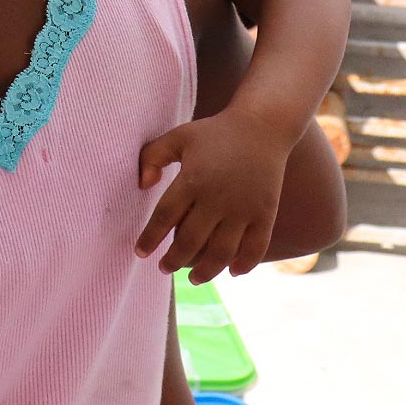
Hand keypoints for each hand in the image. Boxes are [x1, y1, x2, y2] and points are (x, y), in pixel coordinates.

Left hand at [135, 108, 297, 282]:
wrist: (263, 126)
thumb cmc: (214, 133)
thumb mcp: (178, 136)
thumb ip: (152, 157)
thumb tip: (142, 185)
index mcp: (193, 179)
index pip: (165, 217)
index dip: (150, 238)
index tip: (140, 253)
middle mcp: (218, 198)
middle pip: (191, 241)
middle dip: (174, 260)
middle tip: (163, 268)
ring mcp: (244, 208)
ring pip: (222, 251)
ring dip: (206, 271)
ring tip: (193, 278)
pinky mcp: (265, 213)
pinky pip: (256, 247)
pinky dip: (244, 264)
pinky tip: (232, 272)